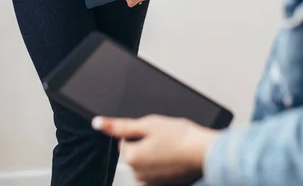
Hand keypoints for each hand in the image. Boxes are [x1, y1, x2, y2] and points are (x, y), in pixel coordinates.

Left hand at [92, 115, 218, 184]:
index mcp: (131, 157)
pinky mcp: (161, 184)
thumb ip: (120, 125)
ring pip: (145, 160)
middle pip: (134, 151)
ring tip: (171, 146)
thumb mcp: (148, 123)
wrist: (204, 152)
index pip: (125, 139)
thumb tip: (99, 123)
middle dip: (146, 142)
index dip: (140, 131)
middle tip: (164, 137)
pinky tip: (173, 156)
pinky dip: (161, 163)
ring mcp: (150, 182)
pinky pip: (154, 170)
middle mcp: (138, 174)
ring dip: (154, 152)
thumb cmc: (180, 136)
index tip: (154, 131)